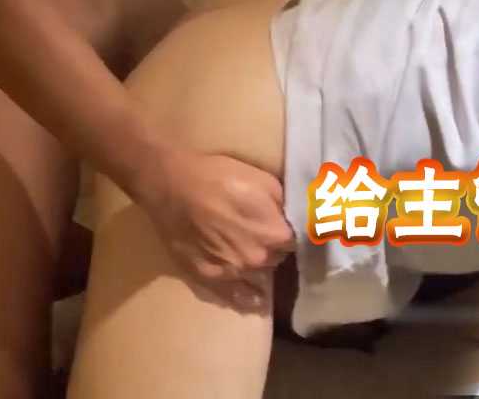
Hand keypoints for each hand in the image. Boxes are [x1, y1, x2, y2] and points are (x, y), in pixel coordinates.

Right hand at [136, 150, 294, 311]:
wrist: (171, 186)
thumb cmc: (219, 177)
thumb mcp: (266, 181)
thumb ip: (288, 205)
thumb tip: (307, 216)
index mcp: (276, 234)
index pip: (300, 241)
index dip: (297, 233)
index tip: (296, 229)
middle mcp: (258, 259)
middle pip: (279, 257)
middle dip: (277, 246)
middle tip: (266, 233)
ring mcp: (233, 272)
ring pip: (259, 273)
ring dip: (261, 265)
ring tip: (255, 254)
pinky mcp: (208, 277)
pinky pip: (235, 295)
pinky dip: (247, 297)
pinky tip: (257, 300)